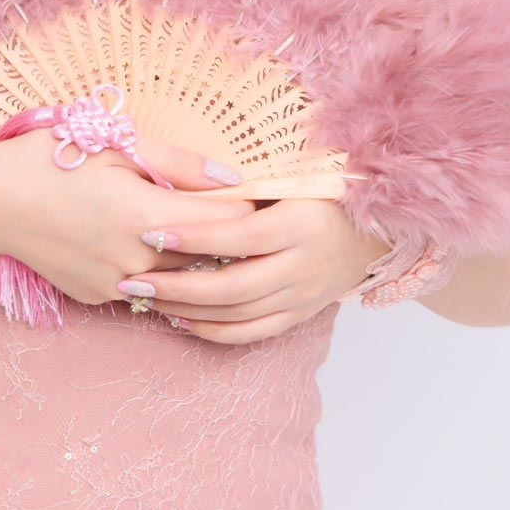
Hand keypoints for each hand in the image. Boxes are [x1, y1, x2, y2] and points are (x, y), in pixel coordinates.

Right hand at [0, 129, 257, 306]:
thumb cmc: (51, 159)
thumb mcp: (116, 145)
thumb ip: (180, 163)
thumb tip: (233, 178)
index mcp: (145, 215)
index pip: (226, 223)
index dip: (249, 208)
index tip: (261, 194)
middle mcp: (136, 260)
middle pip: (208, 257)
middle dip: (227, 237)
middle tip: (239, 212)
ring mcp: (115, 285)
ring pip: (178, 279)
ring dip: (194, 259)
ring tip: (200, 232)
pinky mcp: (97, 297)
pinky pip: (143, 289)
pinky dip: (156, 271)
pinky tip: (149, 245)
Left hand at [117, 198, 389, 343]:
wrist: (375, 229)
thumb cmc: (322, 190)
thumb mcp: (291, 177)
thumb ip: (245, 184)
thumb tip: (187, 181)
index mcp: (300, 224)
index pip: (240, 237)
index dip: (195, 237)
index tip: (152, 231)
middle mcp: (303, 266)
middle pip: (233, 287)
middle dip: (177, 286)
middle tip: (134, 278)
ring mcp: (302, 296)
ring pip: (238, 314)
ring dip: (187, 309)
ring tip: (146, 298)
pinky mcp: (298, 315)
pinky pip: (252, 333)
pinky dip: (214, 331)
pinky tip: (181, 320)